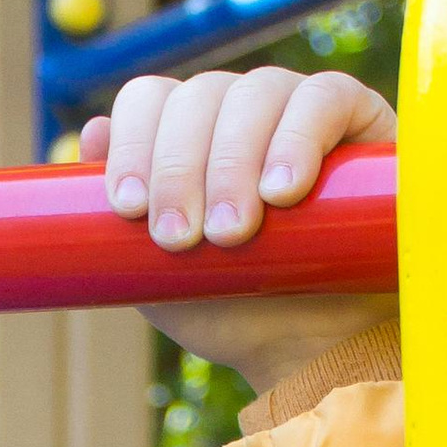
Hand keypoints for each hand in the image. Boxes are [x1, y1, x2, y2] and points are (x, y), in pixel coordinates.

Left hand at [80, 65, 396, 398]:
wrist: (316, 353)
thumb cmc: (238, 313)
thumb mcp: (161, 278)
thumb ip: (118, 223)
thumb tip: (90, 132)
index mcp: (189, 136)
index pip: (150, 99)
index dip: (133, 143)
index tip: (129, 210)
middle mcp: (239, 110)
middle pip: (197, 95)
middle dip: (179, 169)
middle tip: (182, 240)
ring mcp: (297, 107)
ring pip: (254, 93)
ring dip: (233, 162)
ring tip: (234, 233)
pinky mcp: (357, 117)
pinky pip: (323, 98)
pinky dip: (298, 139)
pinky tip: (284, 192)